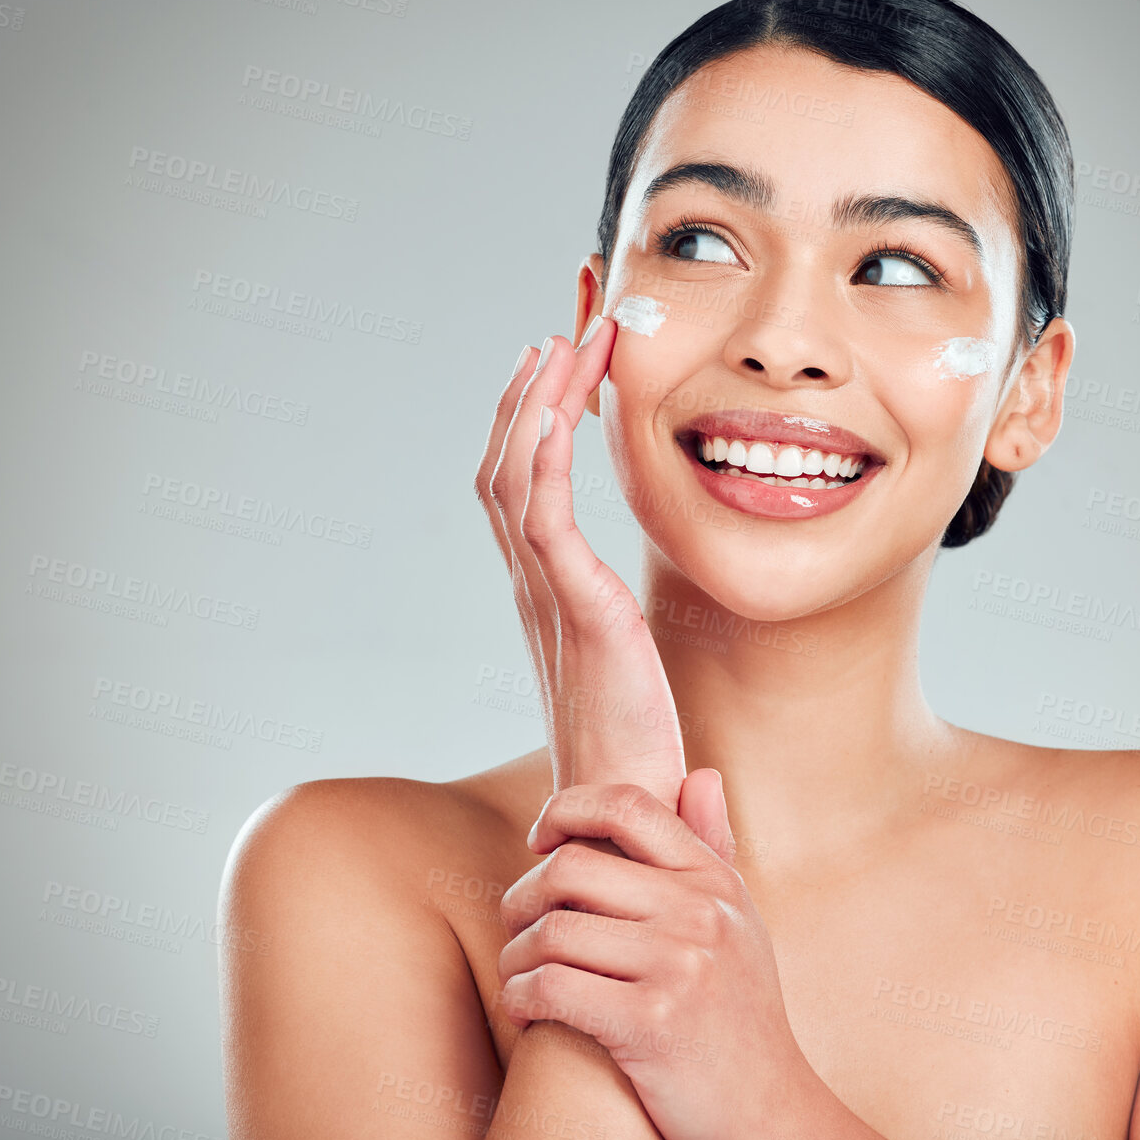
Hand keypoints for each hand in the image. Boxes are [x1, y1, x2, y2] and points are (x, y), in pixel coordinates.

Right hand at [474, 318, 686, 806]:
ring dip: (537, 403)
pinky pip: (545, 517)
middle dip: (531, 391)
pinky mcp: (577, 610)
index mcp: (544, 590)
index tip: (557, 363)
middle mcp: (532, 584)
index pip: (521, 482)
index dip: (531, 418)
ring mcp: (547, 595)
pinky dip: (546, 454)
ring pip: (516, 476)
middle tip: (560, 330)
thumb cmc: (630, 749)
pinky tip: (565, 406)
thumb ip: (617, 627)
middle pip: (507, 463)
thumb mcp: (625, 665)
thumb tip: (632, 609)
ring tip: (564, 343)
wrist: (619, 810)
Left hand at [495, 775, 835, 1139]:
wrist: (770, 1115)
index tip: (539, 840)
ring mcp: (678, 966)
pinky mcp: (650, 1024)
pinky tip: (525, 1012)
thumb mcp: (740, 924)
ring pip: (551, 931)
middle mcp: (701, 913)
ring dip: (515, 957)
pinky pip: (550, 988)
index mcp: (716, 880)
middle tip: (516, 927)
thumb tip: (703, 774)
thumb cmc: (740, 1017)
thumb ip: (714, 849)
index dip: (567, 807)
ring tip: (519, 977)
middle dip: (522, 898)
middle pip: (570, 867)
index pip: (628, 805)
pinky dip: (519, 999)